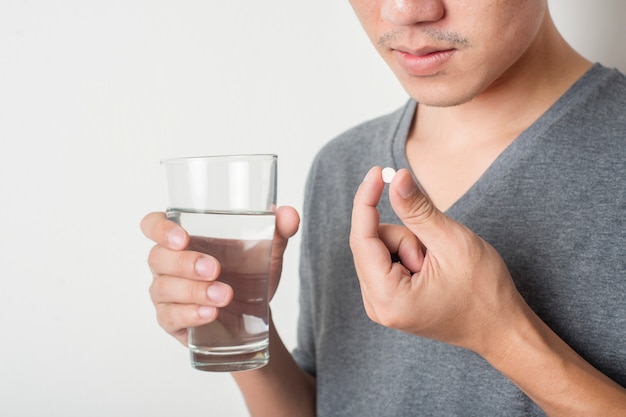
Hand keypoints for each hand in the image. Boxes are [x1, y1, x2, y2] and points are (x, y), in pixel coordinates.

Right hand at [140, 206, 299, 345]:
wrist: (254, 312)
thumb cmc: (248, 271)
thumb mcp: (266, 249)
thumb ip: (278, 229)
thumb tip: (289, 214)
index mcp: (182, 236)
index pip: (153, 224)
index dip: (160, 229)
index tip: (182, 237)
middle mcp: (166, 262)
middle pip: (158, 257)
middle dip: (186, 263)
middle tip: (215, 269)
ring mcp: (165, 292)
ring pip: (163, 288)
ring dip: (193, 291)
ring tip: (224, 295)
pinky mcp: (171, 319)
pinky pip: (169, 317)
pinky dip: (190, 314)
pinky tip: (210, 313)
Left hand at [350, 167, 521, 354]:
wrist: (501, 328)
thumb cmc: (484, 293)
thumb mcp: (451, 242)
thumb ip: (418, 210)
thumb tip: (396, 178)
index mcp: (388, 298)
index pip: (361, 239)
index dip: (366, 201)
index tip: (376, 172)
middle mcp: (377, 306)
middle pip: (371, 243)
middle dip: (405, 236)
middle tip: (436, 253)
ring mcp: (381, 304)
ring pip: (380, 249)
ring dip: (409, 245)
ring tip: (439, 265)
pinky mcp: (389, 300)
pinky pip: (387, 260)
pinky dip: (408, 254)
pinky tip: (431, 269)